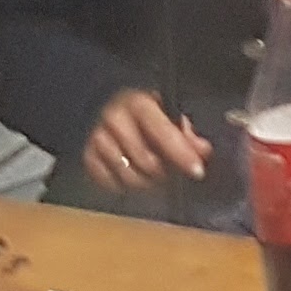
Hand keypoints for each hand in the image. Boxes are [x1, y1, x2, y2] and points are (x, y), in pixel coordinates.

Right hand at [80, 88, 208, 200]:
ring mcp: (98, 140)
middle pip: (146, 160)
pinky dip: (124, 185)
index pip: (163, 132)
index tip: (197, 170)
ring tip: (153, 176)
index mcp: (139, 105)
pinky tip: (131, 175)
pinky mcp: (86, 157)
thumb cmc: (139, 112)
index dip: (181, 154)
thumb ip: (184, 131)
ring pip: (128, 176)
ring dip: (146, 182)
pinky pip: (109, 183)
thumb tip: (203, 151)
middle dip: (164, 172)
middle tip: (172, 173)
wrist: (97, 106)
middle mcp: (115, 120)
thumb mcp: (163, 111)